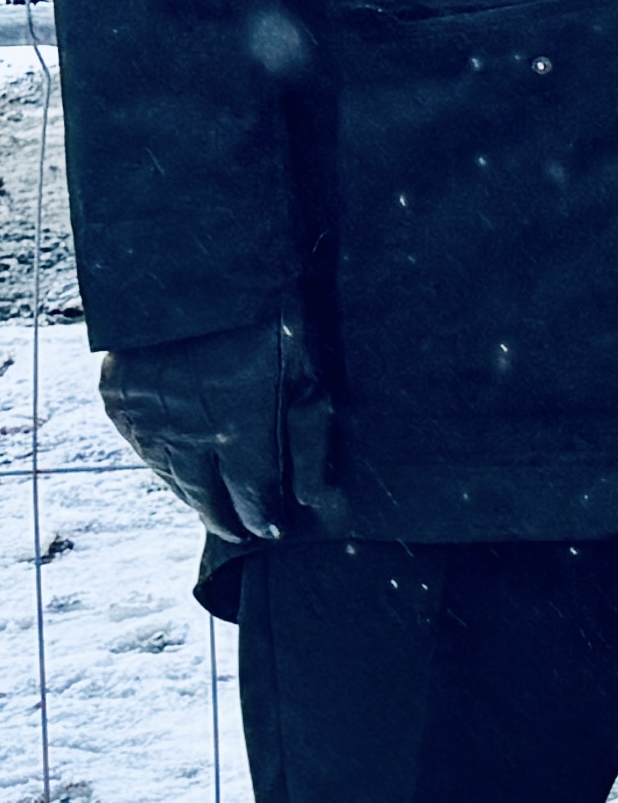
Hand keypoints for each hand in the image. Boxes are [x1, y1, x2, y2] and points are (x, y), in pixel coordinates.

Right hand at [95, 318, 325, 541]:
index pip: (252, 496)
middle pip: (204, 495)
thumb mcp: (309, 376)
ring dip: (190, 493)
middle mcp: (187, 436)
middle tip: (238, 532)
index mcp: (239, 433)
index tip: (273, 530)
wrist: (197, 270)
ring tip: (209, 506)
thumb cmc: (270, 317)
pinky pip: (141, 446)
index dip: (263, 516)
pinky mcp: (117, 398)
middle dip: (225, 517)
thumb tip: (315, 496)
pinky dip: (161, 461)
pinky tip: (176, 465)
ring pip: (168, 475)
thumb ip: (312, 440)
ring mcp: (146, 418)